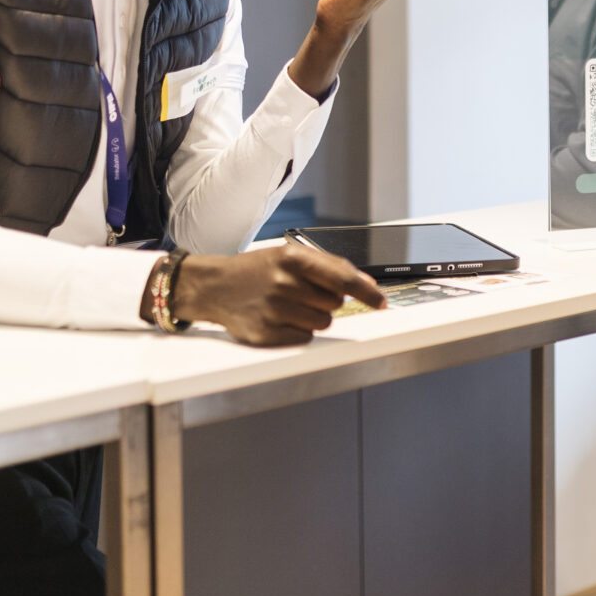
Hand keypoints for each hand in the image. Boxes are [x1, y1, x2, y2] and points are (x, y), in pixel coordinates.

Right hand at [152, 244, 385, 346]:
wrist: (214, 287)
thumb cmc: (257, 271)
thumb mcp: (288, 257)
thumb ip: (328, 268)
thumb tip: (367, 285)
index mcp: (292, 259)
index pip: (342, 277)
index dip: (367, 292)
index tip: (381, 302)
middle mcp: (283, 283)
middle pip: (335, 303)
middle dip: (325, 300)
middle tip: (301, 293)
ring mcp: (274, 310)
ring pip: (322, 322)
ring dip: (312, 316)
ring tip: (289, 305)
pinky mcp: (267, 333)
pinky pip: (304, 338)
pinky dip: (297, 330)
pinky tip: (279, 318)